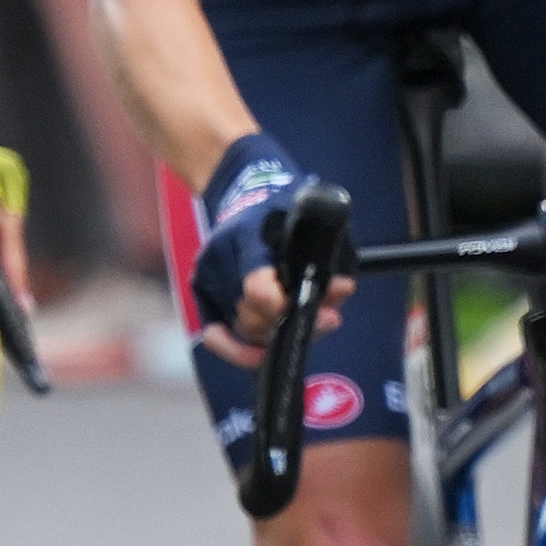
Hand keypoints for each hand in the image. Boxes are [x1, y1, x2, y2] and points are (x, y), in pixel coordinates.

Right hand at [187, 133, 350, 366]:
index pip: (260, 292)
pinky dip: (234, 350)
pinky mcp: (204, 290)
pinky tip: (259, 356)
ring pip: (243, 330)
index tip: (326, 312)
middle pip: (254, 320)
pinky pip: (215, 334)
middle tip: (328, 318)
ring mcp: (209, 278)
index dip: (290, 309)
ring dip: (278, 334)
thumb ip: (331, 257)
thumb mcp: (315, 221)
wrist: (245, 188)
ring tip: (309, 321)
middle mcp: (222, 263)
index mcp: (248, 240)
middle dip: (295, 323)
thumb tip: (342, 290)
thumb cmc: (285, 203)